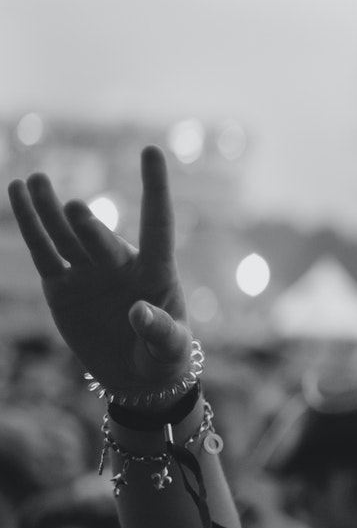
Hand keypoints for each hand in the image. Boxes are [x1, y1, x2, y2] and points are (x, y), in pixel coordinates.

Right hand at [7, 147, 193, 411]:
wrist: (137, 375)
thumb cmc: (164, 357)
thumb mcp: (170, 348)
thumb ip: (160, 330)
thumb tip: (139, 312)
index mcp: (157, 272)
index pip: (158, 224)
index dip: (154, 189)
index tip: (150, 151)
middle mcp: (121, 265)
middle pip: (102, 242)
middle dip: (91, 230)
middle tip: (76, 211)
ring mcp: (89, 273)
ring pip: (66, 238)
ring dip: (49, 210)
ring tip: (34, 181)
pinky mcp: (61, 287)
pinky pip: (43, 253)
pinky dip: (29, 226)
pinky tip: (16, 193)